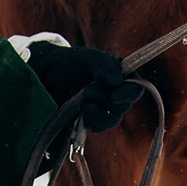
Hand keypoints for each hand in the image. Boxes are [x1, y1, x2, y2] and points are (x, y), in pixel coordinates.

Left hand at [24, 41, 145, 132]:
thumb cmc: (73, 62)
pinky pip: (99, 127)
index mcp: (122, 76)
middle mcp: (118, 93)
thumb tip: (117, 83)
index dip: (128, 95)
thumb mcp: (89, 57)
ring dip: (97, 111)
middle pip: (124, 106)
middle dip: (104, 98)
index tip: (113, 96)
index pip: (136, 89)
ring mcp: (105, 108)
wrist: (50, 74)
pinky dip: (90, 120)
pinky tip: (81, 111)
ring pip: (112, 120)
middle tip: (88, 88)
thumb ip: (103, 66)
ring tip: (83, 100)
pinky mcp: (93, 120)